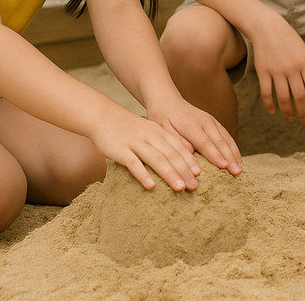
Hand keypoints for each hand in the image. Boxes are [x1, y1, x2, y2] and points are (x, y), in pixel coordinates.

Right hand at [90, 109, 208, 191]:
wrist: (104, 116)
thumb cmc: (130, 129)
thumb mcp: (150, 131)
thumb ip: (164, 144)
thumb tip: (180, 162)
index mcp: (160, 132)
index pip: (179, 147)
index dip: (190, 161)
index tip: (199, 174)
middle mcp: (151, 137)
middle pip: (171, 155)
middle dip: (184, 171)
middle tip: (194, 187)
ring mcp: (136, 143)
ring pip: (156, 159)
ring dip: (169, 174)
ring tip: (180, 188)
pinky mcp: (121, 150)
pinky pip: (134, 163)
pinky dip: (143, 175)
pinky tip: (151, 186)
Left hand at [147, 97, 242, 176]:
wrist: (168, 101)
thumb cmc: (163, 118)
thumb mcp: (163, 129)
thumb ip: (176, 140)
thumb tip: (190, 152)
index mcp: (191, 125)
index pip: (205, 142)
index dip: (215, 155)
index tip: (224, 166)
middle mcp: (205, 122)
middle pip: (219, 142)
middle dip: (229, 157)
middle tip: (237, 172)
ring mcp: (212, 121)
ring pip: (226, 139)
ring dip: (234, 154)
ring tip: (240, 169)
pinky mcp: (215, 123)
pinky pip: (227, 136)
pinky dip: (233, 148)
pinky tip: (237, 159)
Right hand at [249, 18, 304, 121]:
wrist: (268, 27)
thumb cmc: (289, 39)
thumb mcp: (304, 51)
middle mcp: (292, 69)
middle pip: (299, 97)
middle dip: (304, 112)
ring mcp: (276, 71)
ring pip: (283, 98)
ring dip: (288, 111)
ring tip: (291, 118)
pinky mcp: (263, 72)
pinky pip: (267, 93)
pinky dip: (270, 104)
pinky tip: (273, 111)